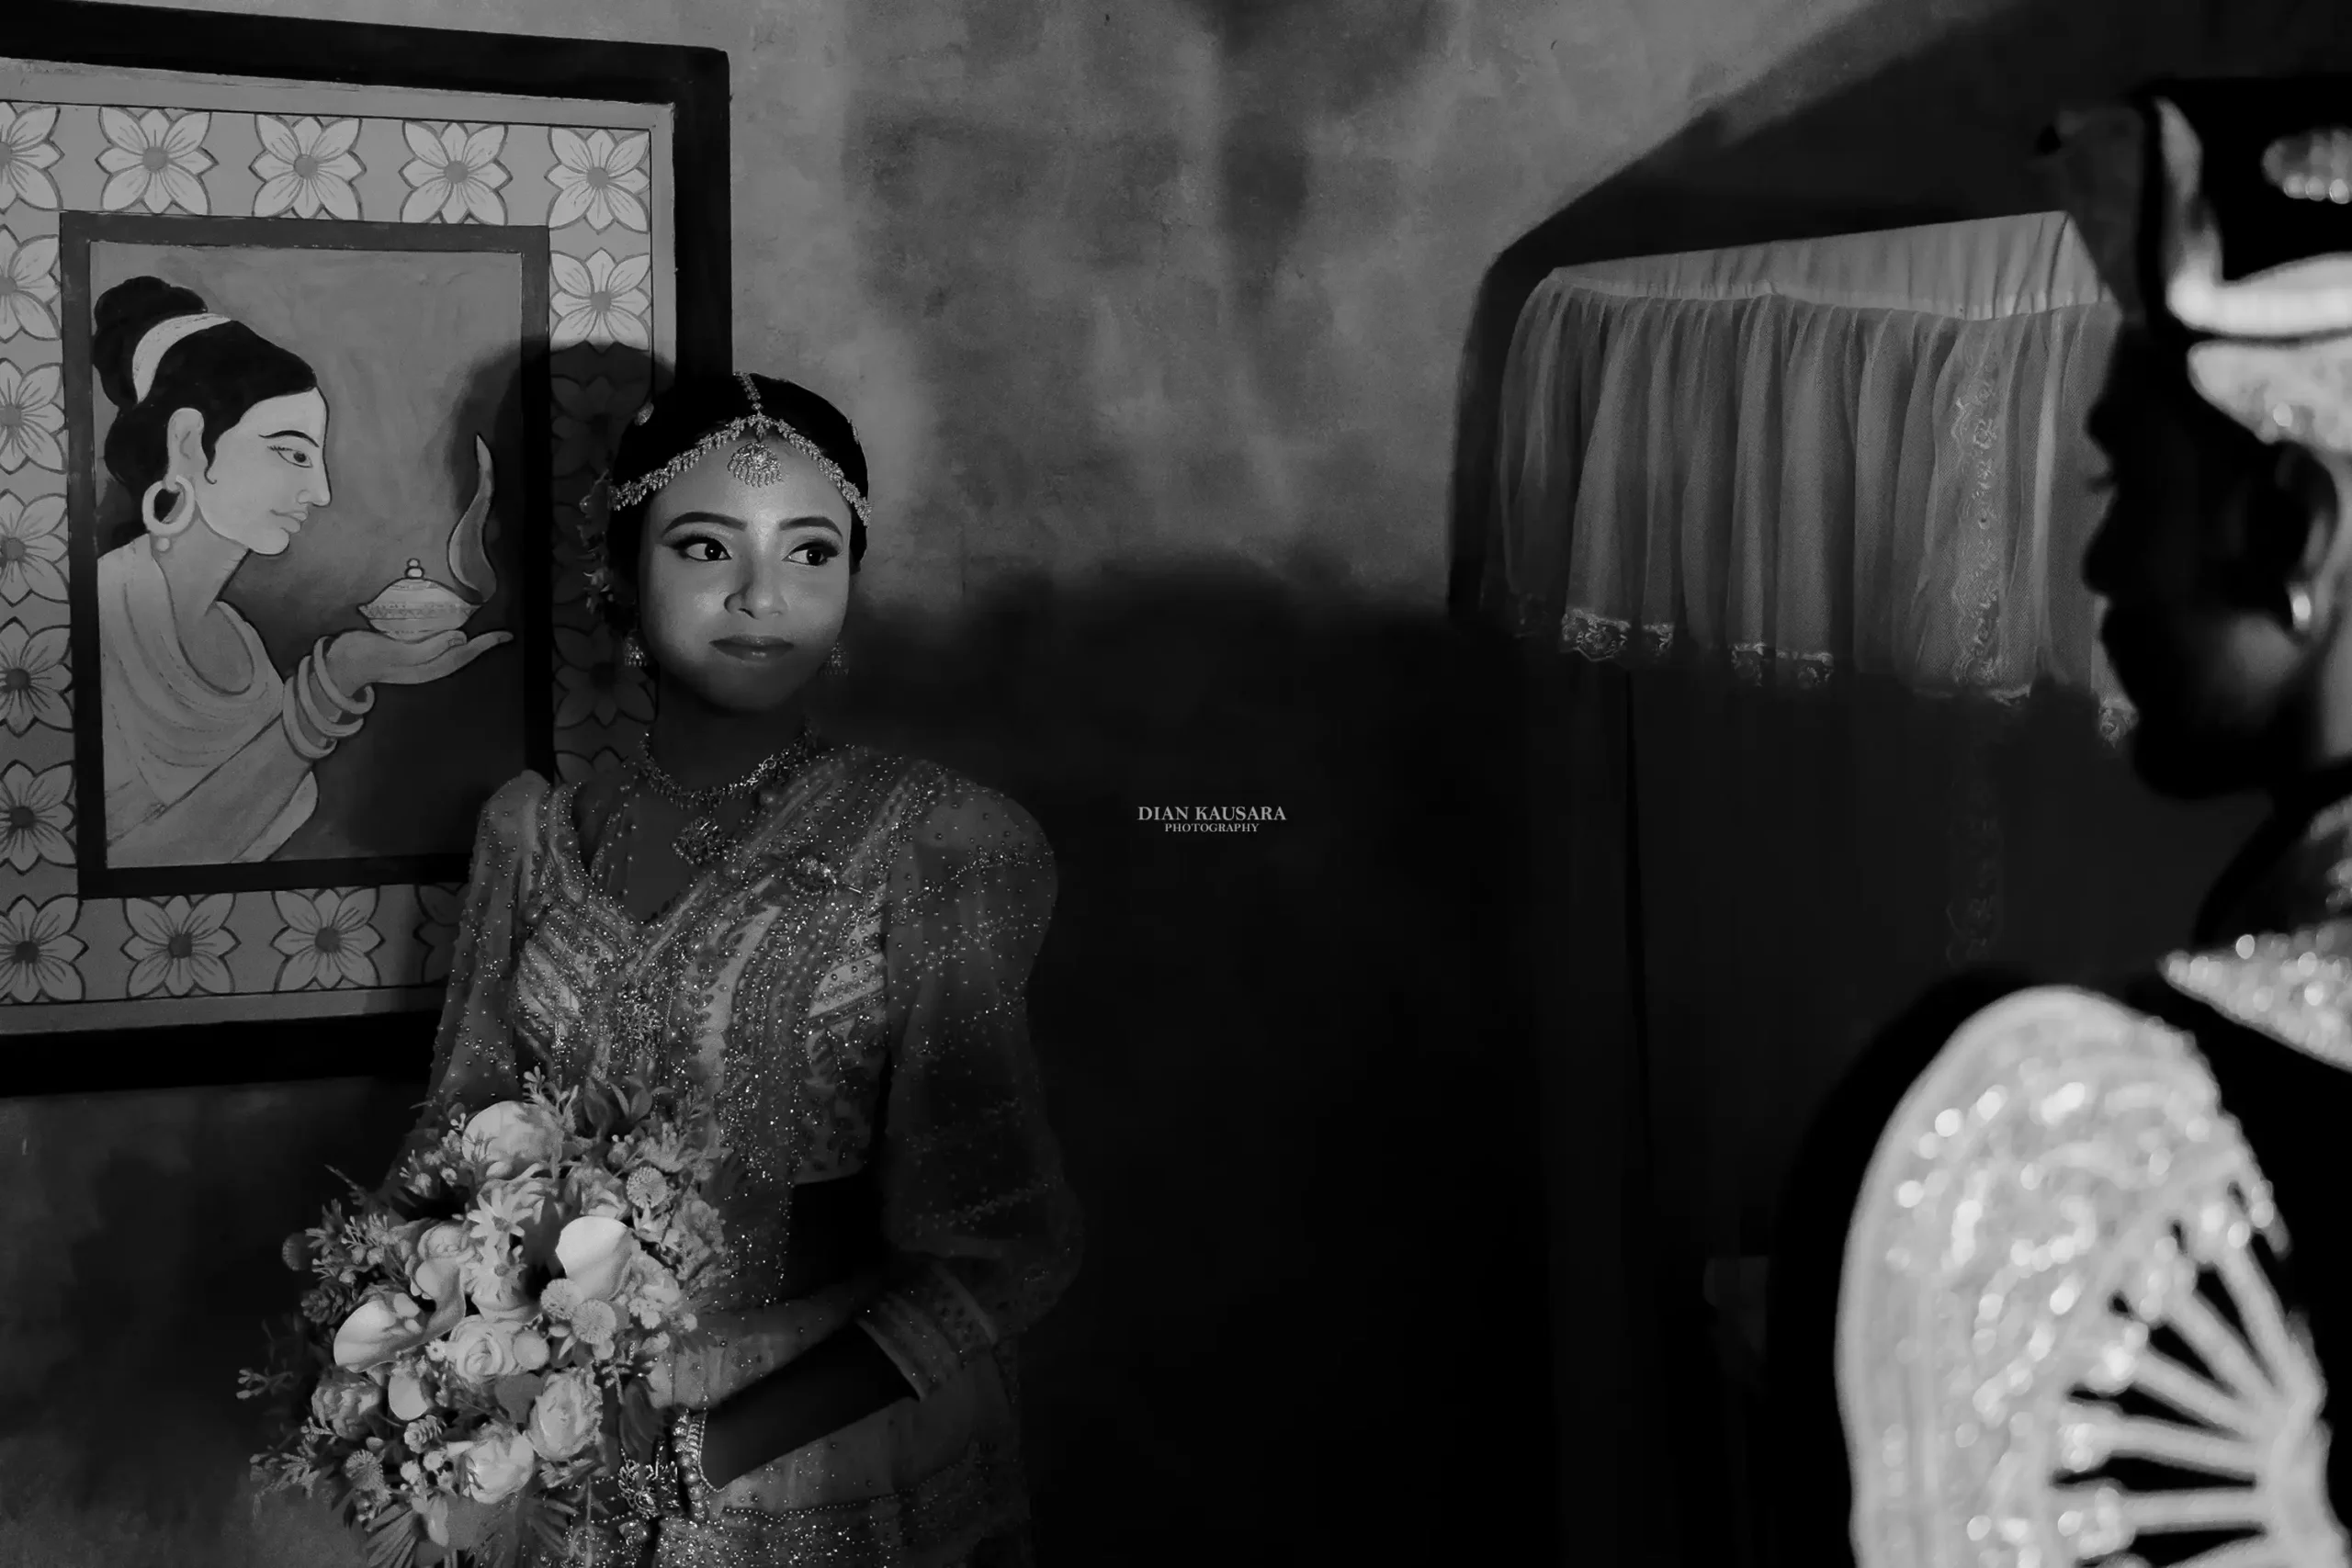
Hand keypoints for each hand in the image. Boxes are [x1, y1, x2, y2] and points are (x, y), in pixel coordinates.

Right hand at [325, 627, 511, 691]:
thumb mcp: (395, 652)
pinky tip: (452, 635)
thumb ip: (427, 648)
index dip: (485, 644)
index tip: (505, 635)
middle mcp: (425, 667)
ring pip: (452, 654)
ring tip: (485, 634)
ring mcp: (416, 663)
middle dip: (483, 645)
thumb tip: (461, 639)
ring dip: (470, 645)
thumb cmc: (363, 656)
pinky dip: (451, 642)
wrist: (336, 665)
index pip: (463, 654)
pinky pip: (438, 650)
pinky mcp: (406, 656)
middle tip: (502, 633)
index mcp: (426, 667)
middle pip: (461, 656)